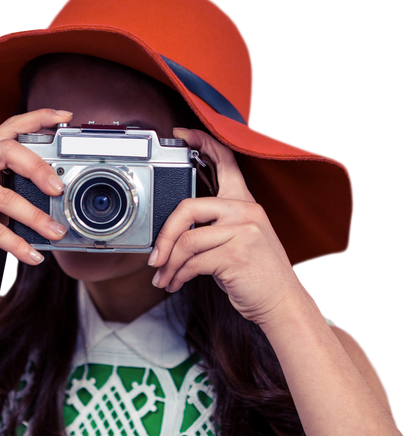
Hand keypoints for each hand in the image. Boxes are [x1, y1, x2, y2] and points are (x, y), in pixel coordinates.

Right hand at [0, 109, 72, 275]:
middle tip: (59, 189)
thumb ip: (7, 189)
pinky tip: (32, 254)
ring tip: (55, 231)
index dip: (38, 119)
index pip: (9, 128)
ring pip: (8, 198)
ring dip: (37, 219)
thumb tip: (50, 201)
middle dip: (41, 169)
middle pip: (10, 151)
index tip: (63, 117)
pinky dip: (18, 245)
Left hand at [149, 129, 298, 324]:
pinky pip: (193, 262)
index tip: (183, 134)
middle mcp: (246, 210)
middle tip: (154, 257)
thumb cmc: (256, 274)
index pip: (226, 162)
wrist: (282, 303)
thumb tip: (172, 233)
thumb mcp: (240, 240)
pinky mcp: (236, 253)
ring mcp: (244, 230)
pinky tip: (176, 283)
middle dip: (164, 237)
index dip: (203, 142)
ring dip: (169, 264)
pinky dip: (178, 275)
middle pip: (187, 207)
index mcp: (245, 202)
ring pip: (187, 241)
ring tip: (164, 277)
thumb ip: (213, 226)